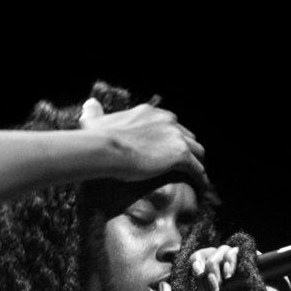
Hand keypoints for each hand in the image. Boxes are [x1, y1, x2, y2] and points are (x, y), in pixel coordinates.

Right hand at [79, 97, 208, 189]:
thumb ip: (94, 111)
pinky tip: (201, 186)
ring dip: (198, 162)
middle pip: (187, 136)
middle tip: (186, 164)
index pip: (170, 124)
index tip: (169, 149)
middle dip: (188, 149)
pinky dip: (200, 177)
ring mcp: (176, 137)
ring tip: (197, 176)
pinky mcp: (180, 154)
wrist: (106, 148)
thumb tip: (90, 103)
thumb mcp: (94, 120)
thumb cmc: (97, 137)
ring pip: (197, 151)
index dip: (171, 138)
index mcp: (151, 113)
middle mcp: (167, 121)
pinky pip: (197, 168)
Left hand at [185, 245, 290, 290]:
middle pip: (208, 254)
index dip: (194, 264)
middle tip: (202, 275)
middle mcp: (225, 276)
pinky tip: (229, 274)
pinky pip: (236, 250)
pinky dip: (229, 259)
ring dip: (215, 264)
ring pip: (221, 251)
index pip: (198, 264)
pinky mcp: (252, 262)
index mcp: (212, 286)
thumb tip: (165, 287)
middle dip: (203, 263)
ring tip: (220, 282)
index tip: (196, 273)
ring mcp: (240, 269)